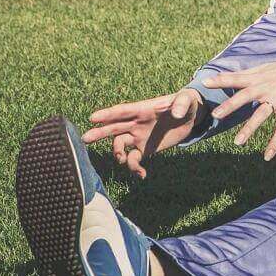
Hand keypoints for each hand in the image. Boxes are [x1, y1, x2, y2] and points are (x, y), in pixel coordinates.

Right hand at [82, 88, 202, 178]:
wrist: (190, 117)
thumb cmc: (186, 103)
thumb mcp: (187, 100)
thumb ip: (181, 104)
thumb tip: (176, 113)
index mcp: (142, 109)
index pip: (122, 111)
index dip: (107, 114)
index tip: (93, 118)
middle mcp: (136, 123)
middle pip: (113, 127)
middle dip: (99, 133)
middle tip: (85, 139)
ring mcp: (138, 136)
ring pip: (120, 144)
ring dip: (117, 153)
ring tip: (123, 159)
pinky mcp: (145, 149)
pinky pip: (133, 159)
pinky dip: (134, 168)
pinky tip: (142, 174)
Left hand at [206, 61, 275, 160]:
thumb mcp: (268, 68)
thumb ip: (249, 74)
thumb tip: (228, 76)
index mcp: (260, 77)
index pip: (237, 77)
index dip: (221, 79)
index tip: (205, 82)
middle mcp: (268, 88)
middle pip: (246, 96)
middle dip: (231, 106)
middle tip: (216, 115)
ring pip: (261, 115)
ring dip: (249, 129)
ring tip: (238, 143)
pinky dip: (274, 143)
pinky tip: (267, 157)